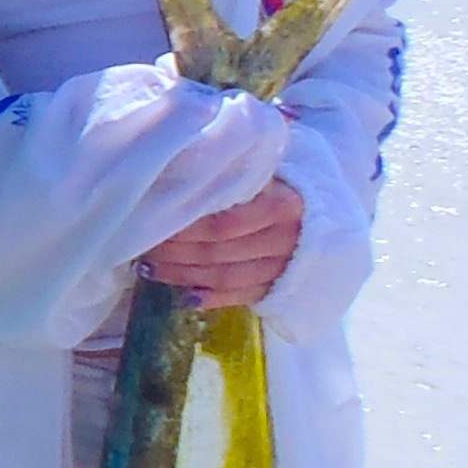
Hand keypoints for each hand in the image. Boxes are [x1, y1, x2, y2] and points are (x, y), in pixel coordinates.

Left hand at [139, 176, 304, 309]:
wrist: (324, 208)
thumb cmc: (280, 181)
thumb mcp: (260, 170)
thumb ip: (228, 176)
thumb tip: (175, 178)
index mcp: (282, 205)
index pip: (223, 224)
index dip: (184, 229)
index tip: (152, 223)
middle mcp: (287, 239)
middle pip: (219, 252)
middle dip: (174, 252)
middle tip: (143, 247)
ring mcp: (286, 267)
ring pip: (226, 277)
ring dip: (182, 276)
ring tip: (149, 269)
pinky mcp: (281, 287)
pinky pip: (241, 296)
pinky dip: (209, 297)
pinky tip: (181, 296)